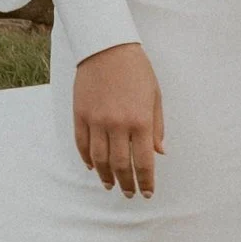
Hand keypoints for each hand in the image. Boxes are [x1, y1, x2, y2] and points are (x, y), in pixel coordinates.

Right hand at [73, 42, 163, 193]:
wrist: (107, 47)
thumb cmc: (136, 70)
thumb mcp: (155, 96)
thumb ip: (157, 127)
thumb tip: (159, 152)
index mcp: (140, 121)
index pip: (143, 161)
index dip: (145, 181)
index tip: (147, 193)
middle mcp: (117, 125)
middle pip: (120, 165)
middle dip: (126, 183)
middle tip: (129, 194)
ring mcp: (96, 121)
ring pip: (99, 159)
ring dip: (105, 176)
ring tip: (110, 185)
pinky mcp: (80, 115)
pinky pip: (82, 144)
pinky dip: (87, 158)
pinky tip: (93, 167)